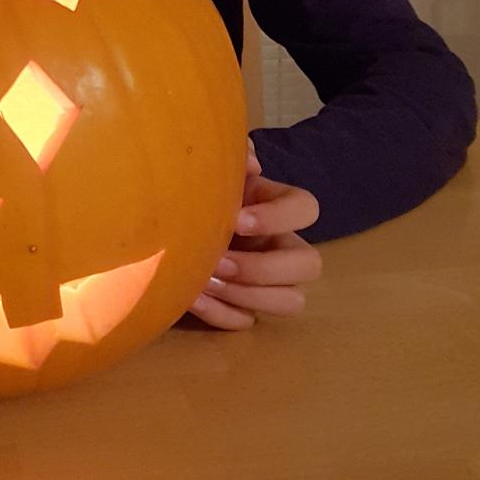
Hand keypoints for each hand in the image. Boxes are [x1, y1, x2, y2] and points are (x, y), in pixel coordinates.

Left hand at [189, 140, 321, 330]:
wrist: (170, 227)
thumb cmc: (198, 192)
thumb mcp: (213, 171)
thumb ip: (232, 157)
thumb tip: (251, 161)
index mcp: (278, 208)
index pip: (306, 208)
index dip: (278, 217)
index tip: (237, 219)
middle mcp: (283, 247)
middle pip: (310, 265)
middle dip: (263, 267)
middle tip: (218, 261)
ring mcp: (270, 283)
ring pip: (292, 302)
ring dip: (249, 296)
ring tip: (205, 283)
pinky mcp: (246, 308)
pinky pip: (248, 322)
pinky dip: (222, 315)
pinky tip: (191, 300)